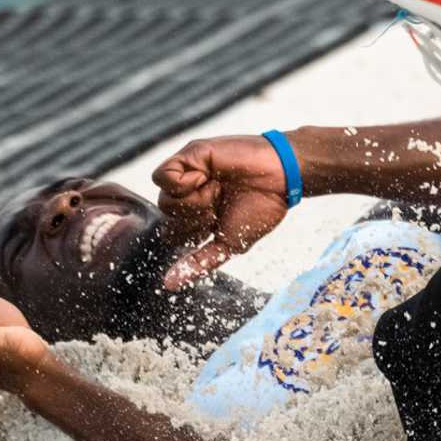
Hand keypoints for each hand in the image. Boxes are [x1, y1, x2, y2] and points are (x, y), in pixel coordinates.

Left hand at [151, 133, 291, 288]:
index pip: (172, 235)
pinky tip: (203, 178)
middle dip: (193, 220)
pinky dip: (181, 183)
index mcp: (199, 216)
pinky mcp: (189, 156)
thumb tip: (168, 285)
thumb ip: (197, 264)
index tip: (215, 225)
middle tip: (218, 207)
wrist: (278, 176)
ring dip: (192, 202)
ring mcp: (189, 175)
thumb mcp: (227, 244)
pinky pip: (162, 175)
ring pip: (163, 199)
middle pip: (166, 218)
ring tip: (215, 192)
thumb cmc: (259, 209)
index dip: (191, 235)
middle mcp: (191, 196)